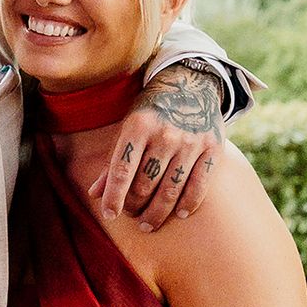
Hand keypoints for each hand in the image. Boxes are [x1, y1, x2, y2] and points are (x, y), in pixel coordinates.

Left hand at [90, 65, 224, 230]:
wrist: (190, 83)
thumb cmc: (150, 111)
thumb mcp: (127, 128)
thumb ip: (112, 163)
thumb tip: (94, 194)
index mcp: (137, 127)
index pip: (121, 171)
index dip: (114, 197)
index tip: (109, 215)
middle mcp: (165, 134)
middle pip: (146, 184)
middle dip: (135, 206)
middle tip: (131, 215)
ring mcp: (190, 142)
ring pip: (171, 190)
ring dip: (158, 212)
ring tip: (148, 223)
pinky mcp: (212, 148)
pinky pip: (199, 185)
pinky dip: (189, 203)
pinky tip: (180, 213)